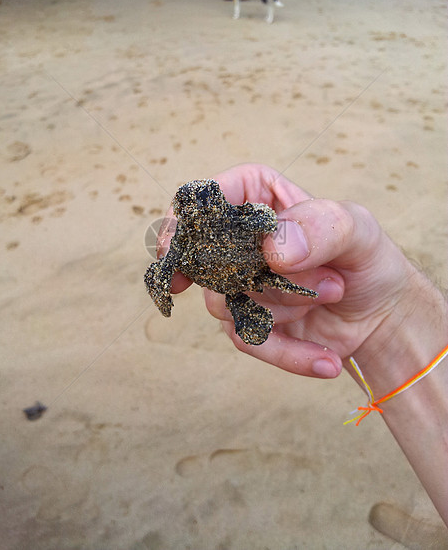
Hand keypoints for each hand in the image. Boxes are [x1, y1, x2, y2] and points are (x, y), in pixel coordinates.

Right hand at [196, 164, 416, 379]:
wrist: (382, 314)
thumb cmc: (367, 258)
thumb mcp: (358, 230)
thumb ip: (320, 226)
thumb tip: (271, 251)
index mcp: (255, 197)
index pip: (205, 199)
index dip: (182, 223)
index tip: (174, 253)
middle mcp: (238, 239)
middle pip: (213, 258)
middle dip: (271, 278)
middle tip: (331, 282)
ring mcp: (239, 282)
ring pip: (227, 301)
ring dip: (287, 307)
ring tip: (334, 294)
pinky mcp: (247, 321)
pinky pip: (247, 339)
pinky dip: (287, 351)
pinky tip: (326, 359)